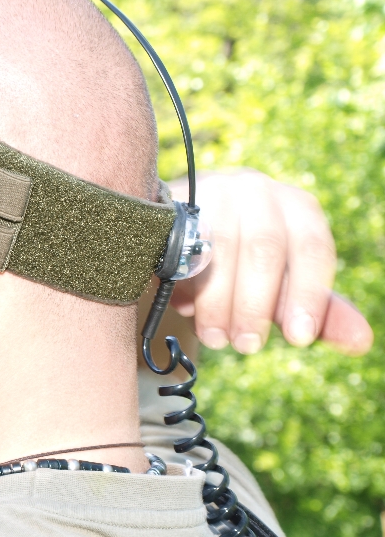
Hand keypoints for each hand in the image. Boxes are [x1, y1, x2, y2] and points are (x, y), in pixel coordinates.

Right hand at [168, 170, 372, 355]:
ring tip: (215, 338)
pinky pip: (180, 243)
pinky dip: (185, 281)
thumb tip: (361, 342)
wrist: (184, 233)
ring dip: (218, 301)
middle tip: (247, 346)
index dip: (307, 295)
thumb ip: (319, 310)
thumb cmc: (244, 264)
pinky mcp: (174, 201)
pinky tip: (185, 308)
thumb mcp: (284, 286)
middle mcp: (258, 190)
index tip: (299, 338)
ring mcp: (213, 189)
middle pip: (264, 248)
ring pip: (220, 246)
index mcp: (296, 207)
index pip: (312, 248)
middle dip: (256, 305)